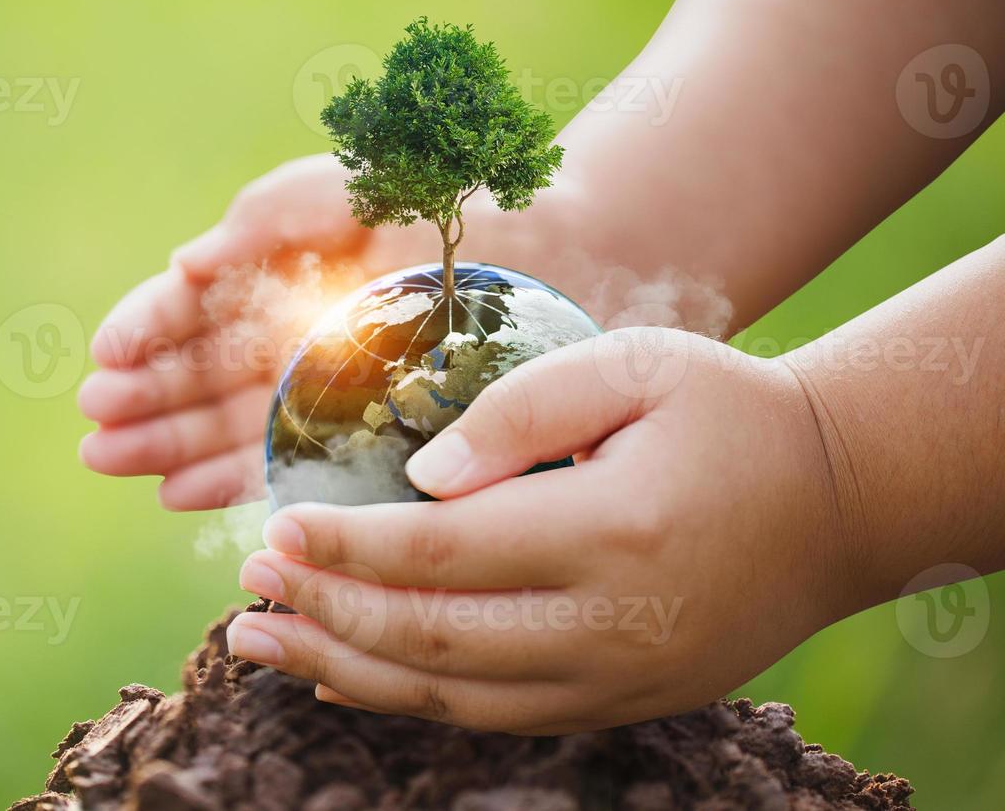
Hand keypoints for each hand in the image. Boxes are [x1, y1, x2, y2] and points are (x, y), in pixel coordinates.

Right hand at [77, 156, 430, 509]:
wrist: (548, 247)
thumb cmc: (445, 199)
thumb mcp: (349, 186)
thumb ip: (269, 214)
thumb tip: (185, 264)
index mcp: (273, 274)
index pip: (190, 308)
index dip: (144, 328)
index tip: (106, 354)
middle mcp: (284, 337)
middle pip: (194, 376)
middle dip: (138, 399)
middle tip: (94, 420)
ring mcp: (317, 391)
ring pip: (222, 426)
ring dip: (162, 445)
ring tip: (108, 459)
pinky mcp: (357, 438)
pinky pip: (280, 465)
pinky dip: (225, 483)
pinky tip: (174, 494)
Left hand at [224, 328, 855, 733]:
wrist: (838, 503)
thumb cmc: (724, 413)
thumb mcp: (631, 365)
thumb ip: (517, 409)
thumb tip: (416, 477)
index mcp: (612, 530)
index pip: (444, 553)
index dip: (347, 548)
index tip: (274, 530)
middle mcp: (613, 625)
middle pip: (434, 640)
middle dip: (325, 616)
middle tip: (245, 587)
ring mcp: (618, 680)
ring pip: (452, 698)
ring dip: (342, 672)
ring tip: (256, 641)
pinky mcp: (620, 706)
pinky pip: (491, 718)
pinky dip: (405, 702)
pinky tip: (335, 677)